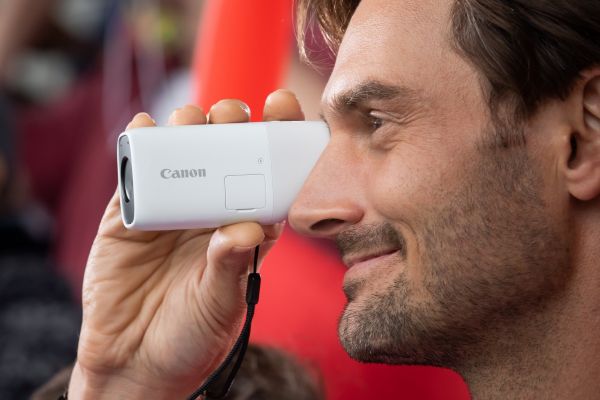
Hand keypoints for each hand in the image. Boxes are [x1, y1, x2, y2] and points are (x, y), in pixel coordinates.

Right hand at [68, 90, 304, 399]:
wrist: (136, 362)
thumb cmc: (193, 336)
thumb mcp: (221, 304)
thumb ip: (231, 266)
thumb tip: (245, 228)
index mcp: (245, 228)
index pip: (267, 176)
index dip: (277, 140)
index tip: (284, 108)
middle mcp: (211, 212)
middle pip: (224, 153)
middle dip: (230, 124)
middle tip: (231, 113)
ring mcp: (170, 209)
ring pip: (182, 154)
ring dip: (187, 127)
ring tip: (191, 119)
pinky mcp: (130, 215)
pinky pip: (136, 173)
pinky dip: (139, 145)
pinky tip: (145, 127)